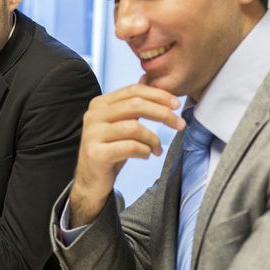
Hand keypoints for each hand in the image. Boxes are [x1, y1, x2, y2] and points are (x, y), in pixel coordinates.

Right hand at [69, 81, 184, 226]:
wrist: (90, 180)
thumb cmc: (110, 150)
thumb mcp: (121, 124)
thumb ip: (133, 107)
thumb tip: (157, 88)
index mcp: (100, 104)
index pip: (132, 91)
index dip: (158, 95)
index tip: (176, 104)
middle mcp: (93, 115)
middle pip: (135, 105)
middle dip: (162, 113)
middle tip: (180, 124)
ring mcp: (92, 134)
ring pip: (134, 127)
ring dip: (153, 138)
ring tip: (157, 148)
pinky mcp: (96, 153)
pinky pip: (129, 147)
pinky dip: (144, 151)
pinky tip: (146, 155)